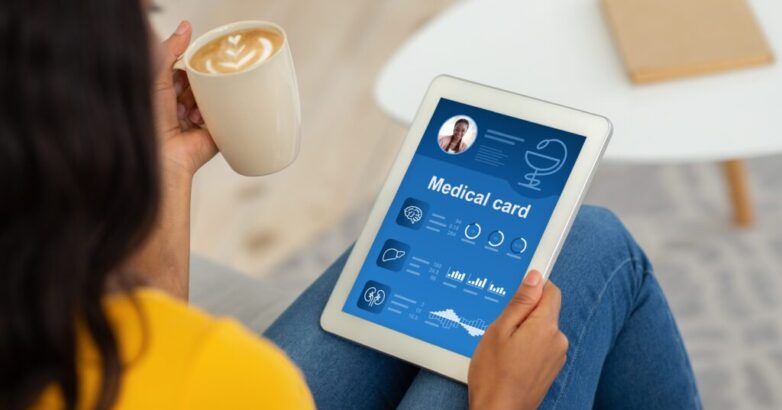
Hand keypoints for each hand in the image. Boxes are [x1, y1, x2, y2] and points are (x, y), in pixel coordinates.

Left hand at [154, 20, 217, 178]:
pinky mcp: (214, 134)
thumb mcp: (156, 77)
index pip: (184, 72)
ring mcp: (198, 122)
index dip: (186, 70)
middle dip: (195, 88)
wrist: (162, 157)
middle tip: (183, 98)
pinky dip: (214, 116)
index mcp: (165, 95)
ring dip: (202, 103)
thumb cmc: (149, 121)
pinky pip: (224, 116)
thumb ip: (169, 50)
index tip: (184, 73)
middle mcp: (180, 108)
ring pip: (212, 98)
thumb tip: (185, 27)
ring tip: (190, 115)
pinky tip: (200, 122)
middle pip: (200, 84)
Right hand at [468, 271, 567, 409]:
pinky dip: (527, 346)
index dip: (533, 286)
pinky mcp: (551, 369)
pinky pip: (541, 346)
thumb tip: (535, 278)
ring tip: (503, 347)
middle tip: (501, 327)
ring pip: (542, 329)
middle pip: (545, 310)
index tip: (516, 292)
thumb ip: (520, 302)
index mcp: (546, 326)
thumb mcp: (499, 329)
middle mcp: (558, 340)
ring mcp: (557, 356)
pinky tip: (510, 359)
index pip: (551, 290)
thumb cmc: (494, 376)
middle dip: (524, 313)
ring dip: (525, 331)